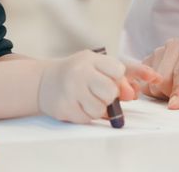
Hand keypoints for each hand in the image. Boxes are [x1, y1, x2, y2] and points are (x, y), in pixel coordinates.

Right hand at [38, 50, 158, 122]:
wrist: (45, 81)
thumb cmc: (79, 73)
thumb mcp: (99, 66)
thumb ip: (122, 77)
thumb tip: (134, 94)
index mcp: (91, 59)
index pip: (118, 70)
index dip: (118, 79)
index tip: (110, 78)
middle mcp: (80, 72)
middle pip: (110, 92)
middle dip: (110, 96)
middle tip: (100, 93)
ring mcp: (70, 90)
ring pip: (100, 109)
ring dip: (99, 108)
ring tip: (89, 100)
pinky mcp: (63, 107)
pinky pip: (86, 119)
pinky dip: (86, 115)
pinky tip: (79, 105)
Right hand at [142, 35, 178, 108]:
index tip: (175, 106)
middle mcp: (175, 43)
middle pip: (164, 77)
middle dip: (177, 93)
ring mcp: (161, 50)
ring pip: (152, 82)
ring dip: (167, 94)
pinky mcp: (150, 61)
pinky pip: (145, 84)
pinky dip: (157, 93)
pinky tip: (172, 90)